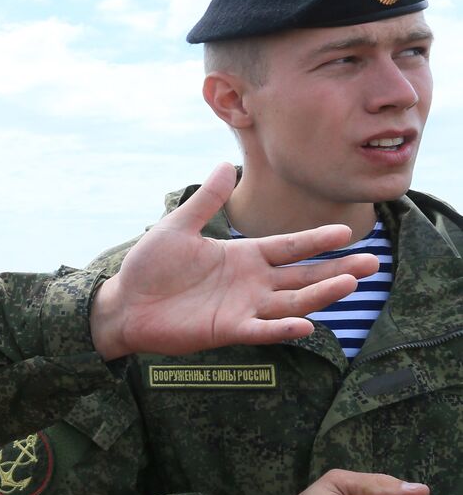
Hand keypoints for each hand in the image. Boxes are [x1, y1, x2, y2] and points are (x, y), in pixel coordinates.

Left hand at [89, 163, 378, 359]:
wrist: (124, 304)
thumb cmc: (150, 267)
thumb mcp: (178, 227)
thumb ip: (205, 201)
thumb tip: (225, 164)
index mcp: (243, 256)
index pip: (289, 247)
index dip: (316, 240)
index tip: (346, 230)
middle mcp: (250, 283)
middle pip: (302, 277)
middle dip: (336, 270)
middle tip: (372, 263)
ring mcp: (242, 308)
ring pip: (291, 303)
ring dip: (320, 295)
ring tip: (350, 284)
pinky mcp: (226, 330)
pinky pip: (261, 330)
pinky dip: (282, 328)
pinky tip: (306, 324)